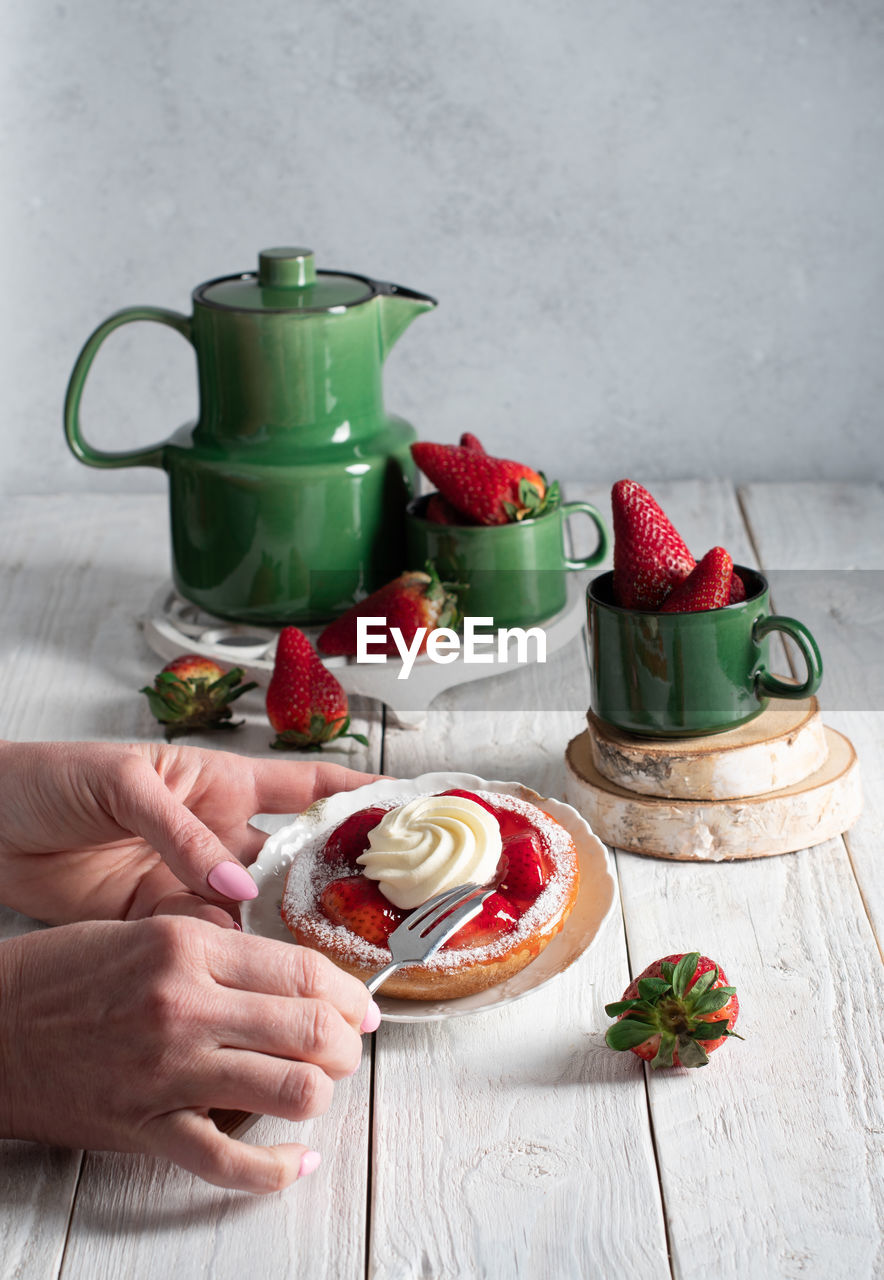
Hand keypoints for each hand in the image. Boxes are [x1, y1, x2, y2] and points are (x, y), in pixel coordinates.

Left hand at [0, 740, 377, 926]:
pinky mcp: (156, 917)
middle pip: (291, 858)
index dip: (358, 793)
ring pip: (254, 909)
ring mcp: (188, 877)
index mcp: (218, 781)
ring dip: (283, 931)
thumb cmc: (55, 777)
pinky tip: (252, 975)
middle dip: (335, 881)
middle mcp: (215, 832)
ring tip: (326, 959)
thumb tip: (235, 888)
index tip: (409, 806)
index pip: (305, 784)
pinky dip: (227, 958)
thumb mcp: (124, 785)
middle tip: (380, 911)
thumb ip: (180, 833)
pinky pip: (205, 940)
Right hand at [0, 915, 378, 1191]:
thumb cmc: (64, 974)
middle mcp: (185, 1004)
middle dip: (347, 1043)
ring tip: (318, 1089)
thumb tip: (295, 980)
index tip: (360, 1005)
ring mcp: (167, 1069)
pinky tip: (294, 1162)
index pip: (301, 968)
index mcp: (188, 946)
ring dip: (322, 1093)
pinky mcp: (145, 1126)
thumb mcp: (148, 931)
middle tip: (349, 1047)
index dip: (347, 992)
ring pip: (290, 1089)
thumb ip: (221, 952)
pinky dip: (275, 1169)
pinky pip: (228, 1160)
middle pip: (309, 1028)